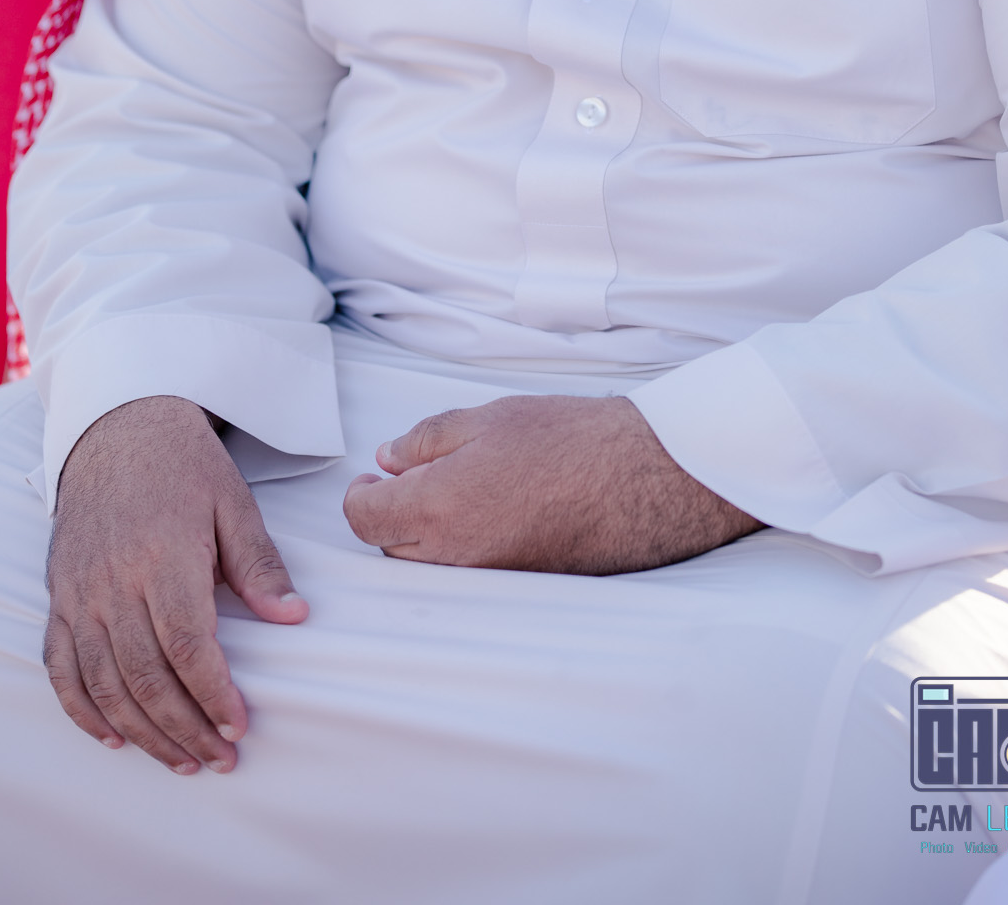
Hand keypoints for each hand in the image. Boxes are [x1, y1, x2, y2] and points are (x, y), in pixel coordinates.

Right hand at [44, 395, 307, 773]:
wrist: (117, 425)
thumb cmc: (182, 464)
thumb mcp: (233, 501)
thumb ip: (258, 564)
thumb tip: (292, 617)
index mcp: (163, 554)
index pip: (187, 645)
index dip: (213, 694)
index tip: (240, 726)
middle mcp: (114, 580)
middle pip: (145, 676)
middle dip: (185, 728)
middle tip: (219, 758)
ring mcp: (80, 591)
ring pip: (103, 682)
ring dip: (142, 731)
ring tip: (181, 759)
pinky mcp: (60, 595)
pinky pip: (60, 666)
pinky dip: (82, 709)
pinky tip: (113, 735)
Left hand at [341, 394, 761, 573]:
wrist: (643, 478)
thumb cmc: (569, 439)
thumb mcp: (488, 418)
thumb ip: (426, 440)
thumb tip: (388, 460)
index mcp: (438, 506)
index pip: (365, 518)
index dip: (363, 494)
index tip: (375, 477)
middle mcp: (456, 555)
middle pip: (392, 548)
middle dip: (393, 515)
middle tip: (416, 479)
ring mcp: (489, 579)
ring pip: (430, 567)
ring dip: (428, 536)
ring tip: (460, 492)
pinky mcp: (519, 588)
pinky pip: (471, 576)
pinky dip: (467, 550)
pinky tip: (494, 513)